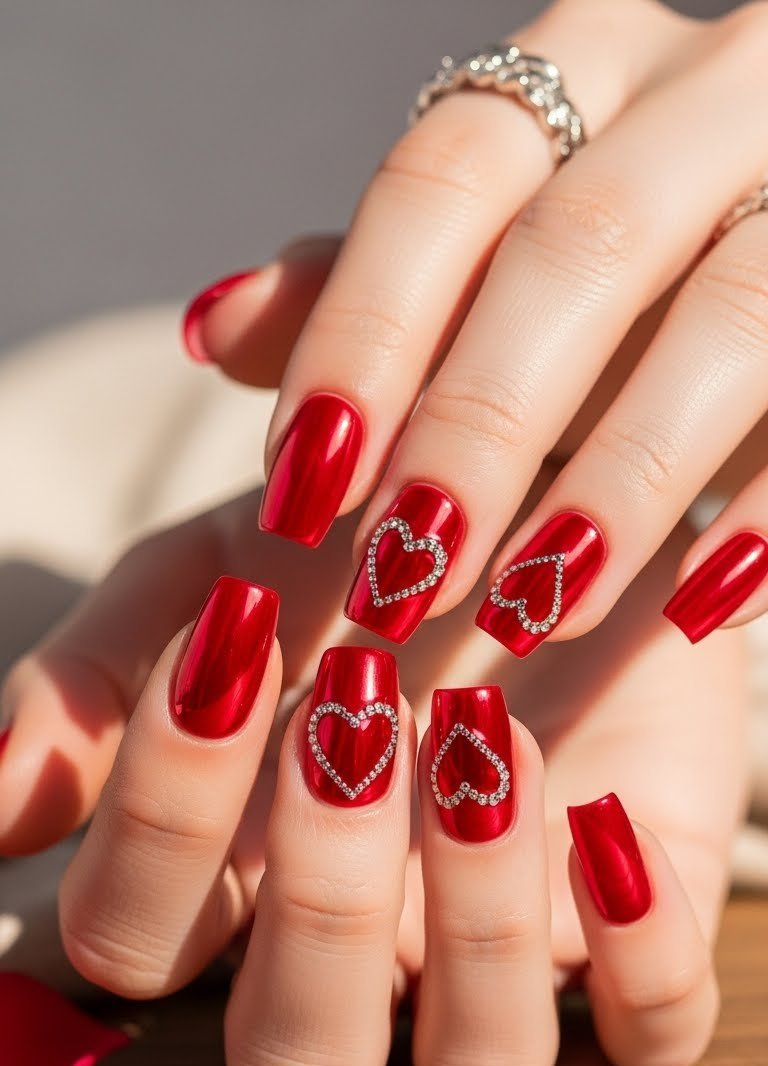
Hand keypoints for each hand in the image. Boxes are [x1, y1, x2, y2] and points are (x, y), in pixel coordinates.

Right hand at [0, 494, 744, 1065]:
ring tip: (488, 737)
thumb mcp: (208, 568)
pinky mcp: (638, 936)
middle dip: (320, 894)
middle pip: (297, 1060)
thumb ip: (94, 676)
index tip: (223, 648)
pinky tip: (607, 812)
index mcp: (231, 876)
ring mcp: (504, 958)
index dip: (162, 817)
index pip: (139, 944)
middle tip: (354, 706)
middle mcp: (358, 948)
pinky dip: (643, 947)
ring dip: (479, 915)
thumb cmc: (351, 542)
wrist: (534, 486)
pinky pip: (652, 1031)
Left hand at [185, 0, 767, 649]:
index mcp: (582, 69)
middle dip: (478, 426)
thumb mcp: (490, 265)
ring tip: (535, 607)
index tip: (299, 490)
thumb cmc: (619, 268)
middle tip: (401, 577)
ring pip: (728, 319)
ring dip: (619, 482)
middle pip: (580, 248)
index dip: (365, 335)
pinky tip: (704, 607)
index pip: (446, 178)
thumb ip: (369, 289)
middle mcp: (704, 95)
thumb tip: (217, 325)